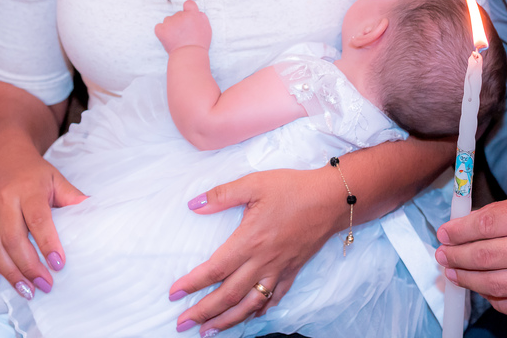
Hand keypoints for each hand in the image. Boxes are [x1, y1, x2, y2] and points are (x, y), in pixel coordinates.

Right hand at [0, 141, 86, 297]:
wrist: (3, 156)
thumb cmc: (34, 172)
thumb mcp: (56, 178)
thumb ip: (72, 197)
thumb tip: (93, 213)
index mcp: (28, 190)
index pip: (38, 220)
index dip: (48, 244)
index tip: (59, 264)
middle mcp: (4, 201)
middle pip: (13, 239)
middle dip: (29, 266)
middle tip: (45, 285)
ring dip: (10, 273)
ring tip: (27, 291)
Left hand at [155, 0, 212, 53]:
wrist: (188, 56)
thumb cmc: (199, 44)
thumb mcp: (207, 28)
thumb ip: (201, 17)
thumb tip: (196, 13)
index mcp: (193, 14)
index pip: (189, 4)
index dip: (188, 9)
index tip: (188, 15)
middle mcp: (181, 15)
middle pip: (178, 14)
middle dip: (181, 22)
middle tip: (185, 34)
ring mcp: (170, 22)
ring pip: (168, 20)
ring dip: (171, 26)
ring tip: (177, 38)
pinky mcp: (161, 29)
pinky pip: (159, 26)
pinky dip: (162, 31)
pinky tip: (169, 38)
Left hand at [169, 167, 337, 334]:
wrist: (332, 199)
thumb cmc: (293, 189)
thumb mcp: (254, 183)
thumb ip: (222, 195)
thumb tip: (193, 204)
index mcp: (250, 241)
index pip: (215, 270)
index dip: (192, 284)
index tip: (174, 294)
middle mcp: (263, 261)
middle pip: (229, 295)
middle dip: (203, 312)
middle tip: (182, 323)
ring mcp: (279, 269)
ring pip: (250, 304)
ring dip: (227, 320)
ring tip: (209, 331)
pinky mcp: (293, 270)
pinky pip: (274, 298)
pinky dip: (259, 311)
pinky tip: (250, 316)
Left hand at [435, 192, 506, 318]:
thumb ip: (506, 214)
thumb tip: (468, 227)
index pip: (486, 224)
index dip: (458, 230)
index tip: (444, 232)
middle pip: (485, 255)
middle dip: (456, 256)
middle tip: (442, 254)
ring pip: (495, 284)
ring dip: (468, 279)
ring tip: (453, 273)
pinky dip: (495, 301)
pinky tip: (484, 292)